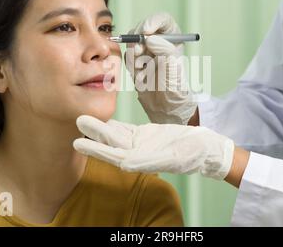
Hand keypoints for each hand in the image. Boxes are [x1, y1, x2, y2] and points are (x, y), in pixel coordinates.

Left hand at [73, 115, 234, 179]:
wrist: (205, 148)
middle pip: (110, 142)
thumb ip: (147, 161)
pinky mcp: (146, 135)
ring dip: (101, 127)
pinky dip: (115, 124)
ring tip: (84, 118)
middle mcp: (136, 154)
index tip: (77, 142)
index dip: (95, 149)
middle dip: (94, 133)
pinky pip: (127, 129)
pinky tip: (105, 118)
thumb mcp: (170, 158)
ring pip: (116, 134)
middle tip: (77, 120)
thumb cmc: (192, 155)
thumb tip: (124, 163)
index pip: (112, 155)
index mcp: (139, 162)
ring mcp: (140, 144)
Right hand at [126, 12, 197, 124]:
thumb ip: (164, 49)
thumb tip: (149, 38)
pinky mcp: (136, 62)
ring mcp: (146, 51)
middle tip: (139, 53)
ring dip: (135, 57)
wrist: (164, 107)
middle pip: (143, 29)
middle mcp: (159, 42)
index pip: (162, 20)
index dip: (152, 22)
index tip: (147, 32)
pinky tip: (141, 78)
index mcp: (172, 38)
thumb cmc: (174, 87)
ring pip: (132, 43)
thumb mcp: (173, 66)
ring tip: (144, 71)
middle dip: (138, 40)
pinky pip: (127, 57)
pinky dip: (132, 67)